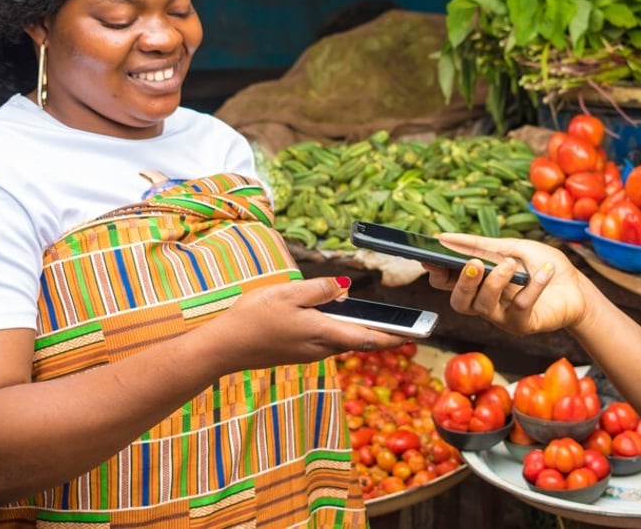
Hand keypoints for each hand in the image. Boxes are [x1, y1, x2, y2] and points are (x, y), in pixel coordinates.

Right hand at [221, 276, 406, 367]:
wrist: (224, 347)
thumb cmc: (253, 318)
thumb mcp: (288, 293)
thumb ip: (320, 289)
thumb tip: (346, 288)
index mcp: (323, 333)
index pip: (368, 337)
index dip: (394, 336)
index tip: (415, 334)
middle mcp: (320, 348)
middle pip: (358, 339)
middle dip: (381, 332)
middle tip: (405, 325)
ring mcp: (308, 352)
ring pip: (342, 339)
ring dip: (357, 329)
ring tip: (372, 316)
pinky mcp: (298, 352)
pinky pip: (326, 339)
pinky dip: (337, 329)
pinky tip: (331, 315)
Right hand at [426, 233, 589, 335]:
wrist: (576, 287)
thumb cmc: (541, 265)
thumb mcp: (512, 247)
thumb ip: (481, 244)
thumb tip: (444, 238)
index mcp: (477, 284)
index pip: (446, 284)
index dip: (436, 273)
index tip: (430, 257)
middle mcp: (484, 303)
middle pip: (459, 302)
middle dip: (462, 283)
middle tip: (473, 264)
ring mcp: (502, 317)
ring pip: (484, 306)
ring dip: (494, 283)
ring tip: (509, 264)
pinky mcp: (523, 324)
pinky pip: (521, 306)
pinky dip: (534, 286)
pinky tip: (545, 270)